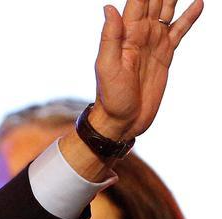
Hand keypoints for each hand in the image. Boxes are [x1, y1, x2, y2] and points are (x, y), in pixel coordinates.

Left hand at [91, 0, 203, 138]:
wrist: (122, 120)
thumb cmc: (111, 97)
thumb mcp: (107, 66)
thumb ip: (110, 37)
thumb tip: (109, 7)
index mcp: (126, 34)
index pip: (137, 1)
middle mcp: (140, 34)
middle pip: (154, 1)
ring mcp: (154, 43)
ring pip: (167, 10)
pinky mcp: (165, 54)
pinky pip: (179, 30)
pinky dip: (189, 17)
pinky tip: (198, 2)